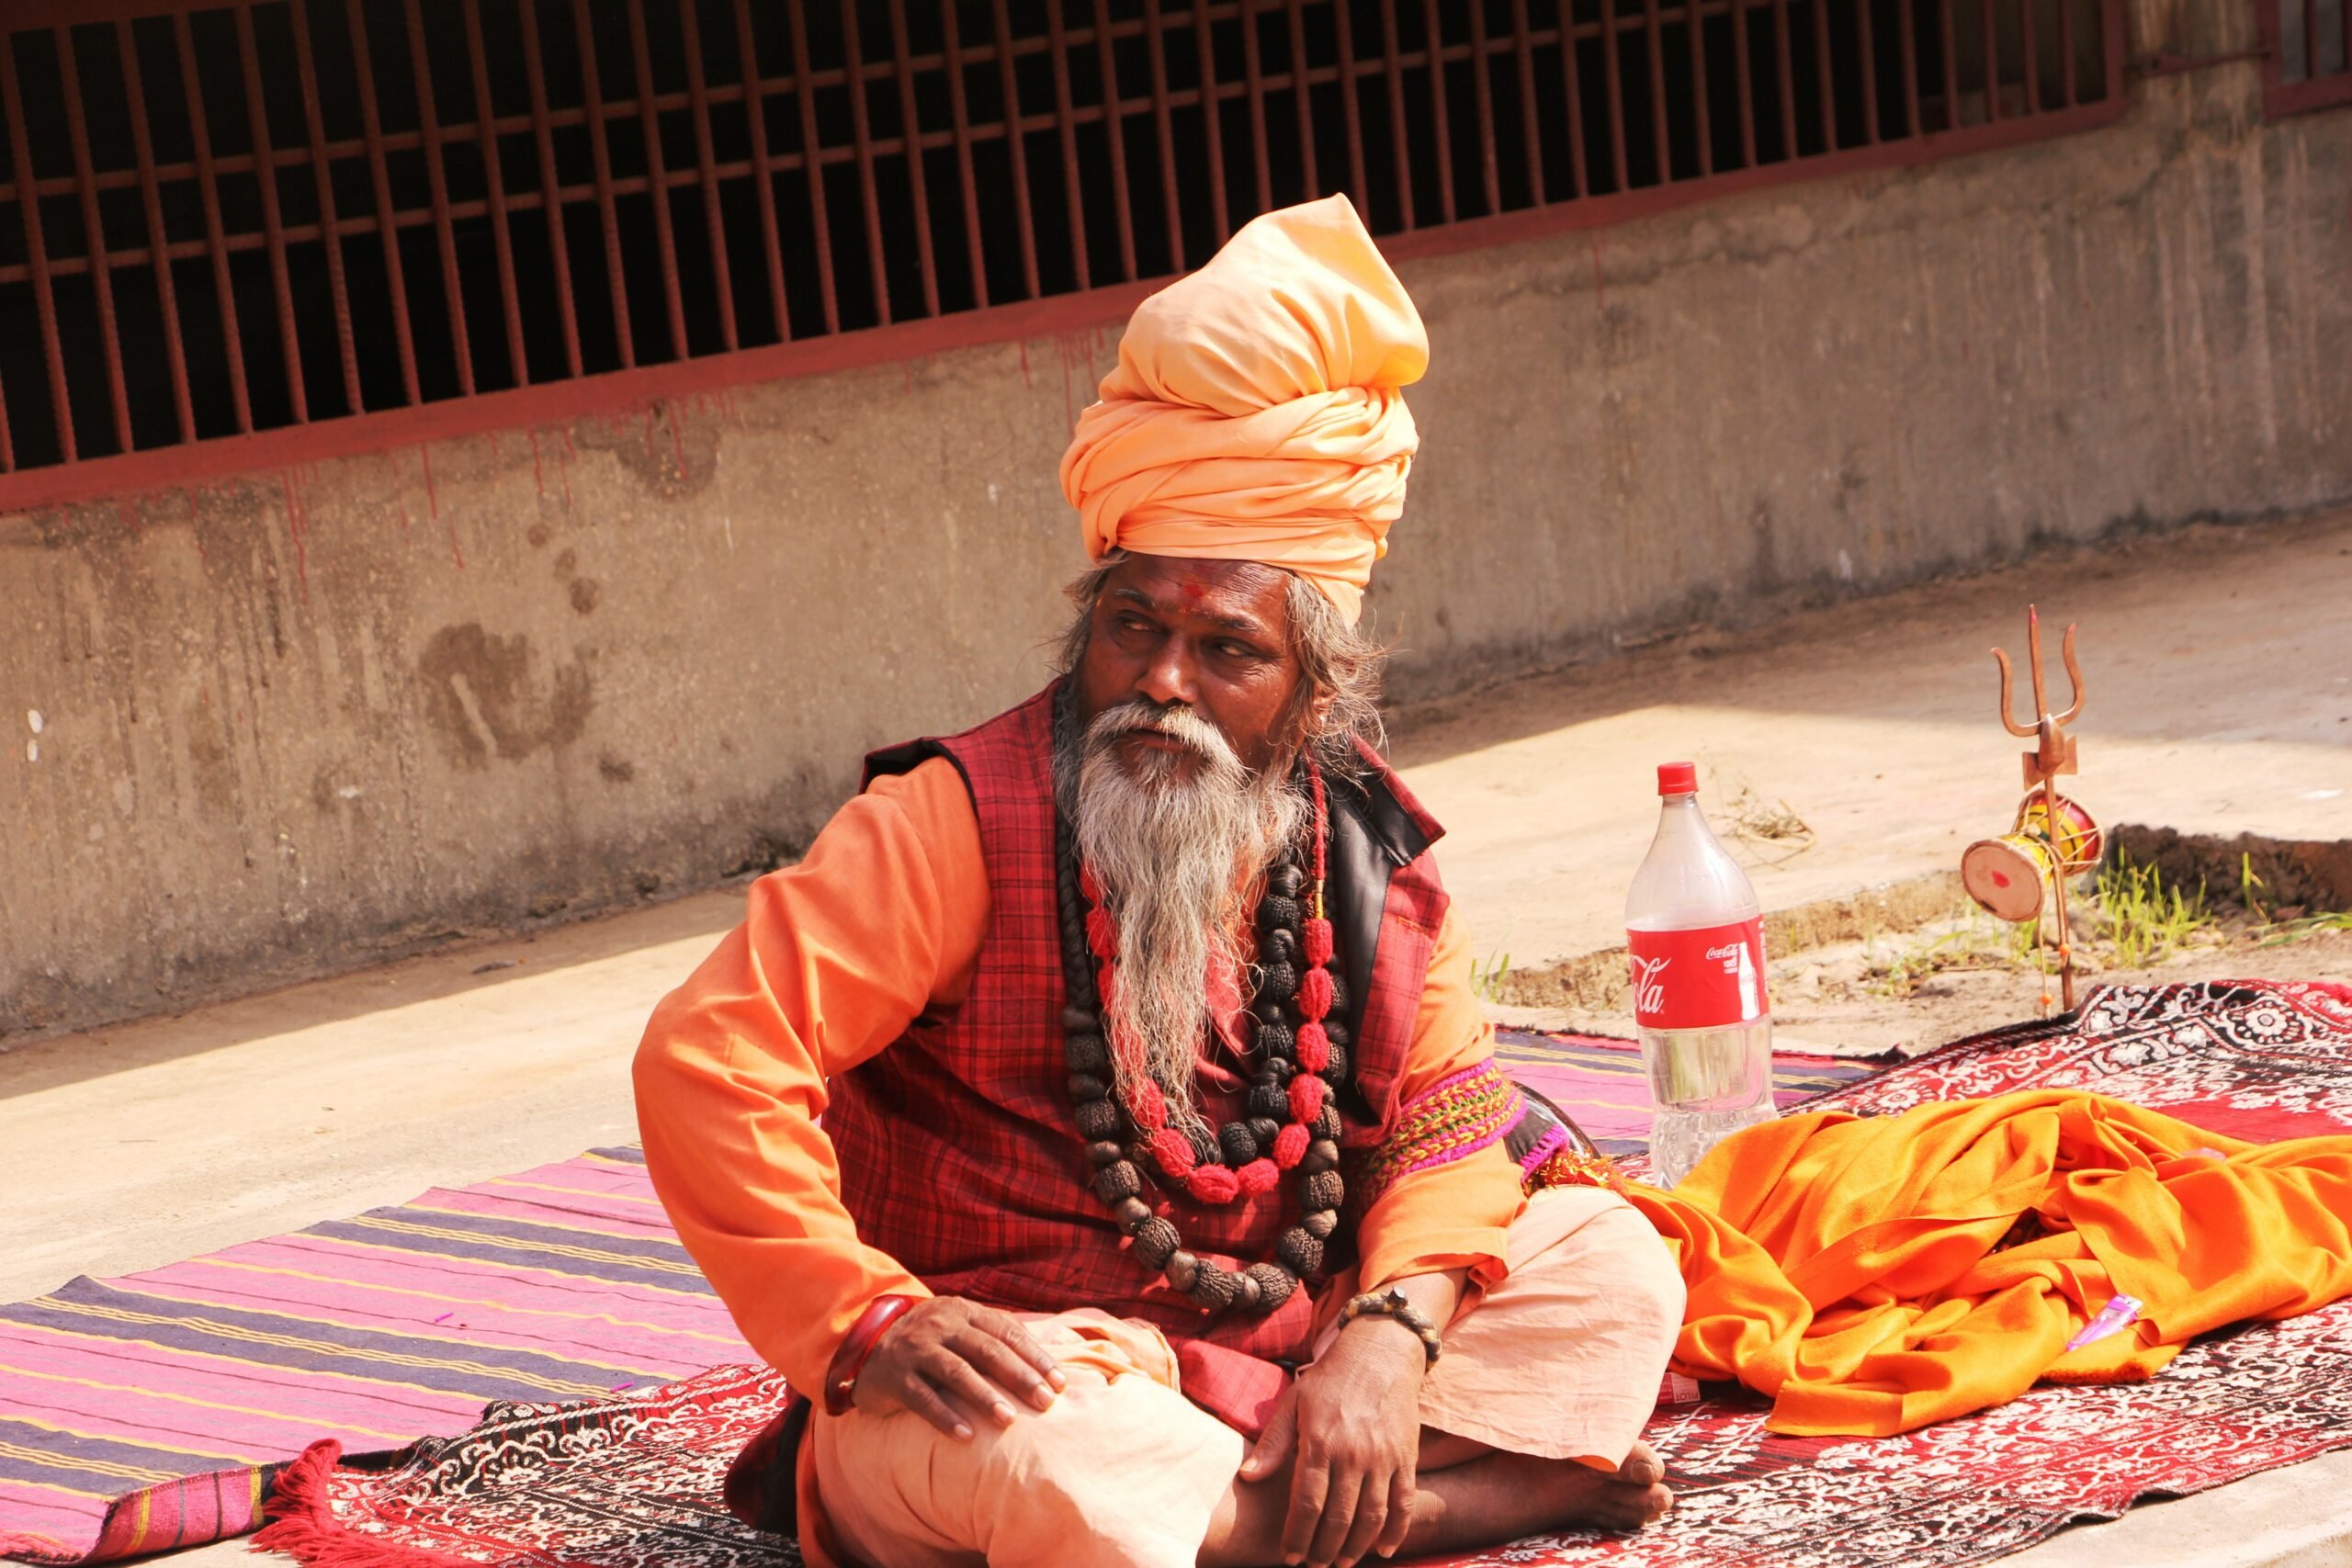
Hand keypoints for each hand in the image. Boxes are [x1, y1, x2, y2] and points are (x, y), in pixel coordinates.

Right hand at [850, 1296, 1066, 1439]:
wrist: (866, 1346)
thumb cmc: (929, 1342)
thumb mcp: (958, 1327)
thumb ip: (993, 1335)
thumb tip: (1044, 1358)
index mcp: (963, 1311)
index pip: (1007, 1332)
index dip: (1035, 1357)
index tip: (1060, 1382)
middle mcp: (941, 1325)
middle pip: (987, 1350)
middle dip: (1019, 1376)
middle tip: (1044, 1401)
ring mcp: (916, 1349)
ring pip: (956, 1372)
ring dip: (984, 1397)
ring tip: (1008, 1420)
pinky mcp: (895, 1376)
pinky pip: (922, 1398)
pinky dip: (945, 1417)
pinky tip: (966, 1437)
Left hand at [1238, 1316, 1426, 1565]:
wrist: (1381, 1351)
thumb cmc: (1331, 1378)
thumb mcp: (1294, 1402)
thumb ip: (1273, 1443)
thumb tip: (1248, 1478)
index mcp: (1319, 1440)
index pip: (1306, 1502)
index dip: (1297, 1535)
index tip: (1289, 1557)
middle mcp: (1353, 1453)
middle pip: (1338, 1517)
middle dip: (1324, 1549)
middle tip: (1314, 1565)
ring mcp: (1383, 1457)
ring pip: (1371, 1517)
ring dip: (1355, 1547)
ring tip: (1342, 1562)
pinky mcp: (1407, 1457)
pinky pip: (1404, 1503)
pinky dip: (1396, 1531)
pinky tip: (1383, 1549)